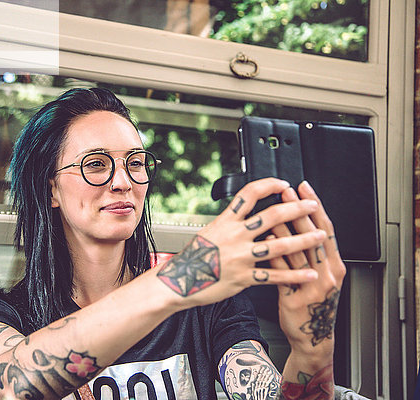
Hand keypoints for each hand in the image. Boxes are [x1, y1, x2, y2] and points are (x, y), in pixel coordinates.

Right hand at [157, 177, 325, 308]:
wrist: (178, 282)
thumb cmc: (191, 258)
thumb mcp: (207, 232)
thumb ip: (229, 224)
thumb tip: (243, 215)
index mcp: (225, 222)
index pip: (249, 194)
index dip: (269, 185)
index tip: (283, 184)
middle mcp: (235, 237)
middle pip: (271, 217)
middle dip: (295, 210)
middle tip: (311, 206)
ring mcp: (241, 257)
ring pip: (278, 246)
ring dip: (303, 240)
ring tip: (319, 236)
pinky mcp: (244, 278)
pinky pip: (274, 276)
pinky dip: (294, 275)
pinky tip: (308, 273)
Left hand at [268, 181, 345, 360]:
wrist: (310, 336)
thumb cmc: (311, 303)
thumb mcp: (320, 276)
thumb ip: (311, 254)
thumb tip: (295, 224)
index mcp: (334, 266)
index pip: (326, 229)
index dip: (316, 206)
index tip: (305, 188)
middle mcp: (326, 274)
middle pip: (312, 235)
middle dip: (299, 210)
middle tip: (288, 191)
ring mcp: (310, 286)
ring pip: (297, 251)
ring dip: (285, 228)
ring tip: (274, 209)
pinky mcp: (293, 297)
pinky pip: (282, 271)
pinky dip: (274, 253)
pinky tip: (266, 239)